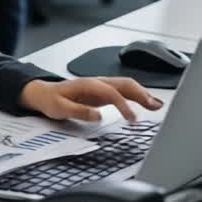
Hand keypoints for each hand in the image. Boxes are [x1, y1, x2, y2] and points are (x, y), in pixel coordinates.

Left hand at [18, 77, 162, 122]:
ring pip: (127, 86)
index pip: (112, 93)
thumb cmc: (51, 99)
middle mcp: (97, 82)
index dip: (124, 105)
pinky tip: (146, 103)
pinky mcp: (103, 92)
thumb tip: (97, 115)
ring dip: (143, 93)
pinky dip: (137, 96)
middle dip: (142, 94)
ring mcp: (101, 86)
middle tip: (155, 107)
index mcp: (88, 85)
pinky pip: (124, 91)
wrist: (44, 93)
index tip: (132, 119)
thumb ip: (78, 111)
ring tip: (157, 106)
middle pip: (125, 84)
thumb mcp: (60, 108)